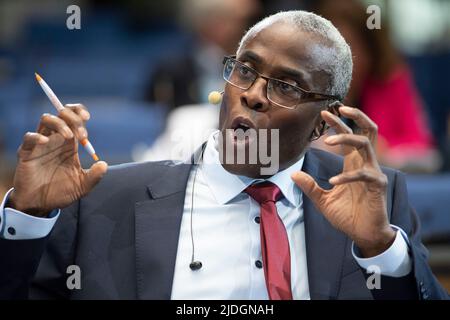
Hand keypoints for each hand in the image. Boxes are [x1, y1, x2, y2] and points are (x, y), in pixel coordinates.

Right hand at [9, 104, 107, 216]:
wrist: (41, 205)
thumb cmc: (62, 192)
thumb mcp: (82, 186)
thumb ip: (94, 177)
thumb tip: (103, 165)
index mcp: (71, 144)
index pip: (75, 118)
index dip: (80, 112)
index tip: (87, 117)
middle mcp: (56, 140)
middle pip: (62, 114)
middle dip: (73, 118)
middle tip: (82, 135)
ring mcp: (41, 144)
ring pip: (46, 119)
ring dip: (59, 123)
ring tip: (69, 137)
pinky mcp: (27, 153)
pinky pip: (29, 137)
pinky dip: (37, 136)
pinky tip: (45, 142)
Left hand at [292, 106, 394, 256]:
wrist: (363, 235)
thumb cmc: (347, 216)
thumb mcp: (323, 200)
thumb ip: (310, 186)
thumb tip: (294, 173)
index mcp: (353, 163)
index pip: (349, 134)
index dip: (338, 122)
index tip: (323, 112)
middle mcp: (365, 163)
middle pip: (367, 130)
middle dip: (354, 115)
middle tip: (336, 108)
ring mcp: (373, 172)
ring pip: (365, 143)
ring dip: (345, 138)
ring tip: (327, 140)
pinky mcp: (378, 185)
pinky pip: (363, 173)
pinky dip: (346, 176)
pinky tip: (332, 182)